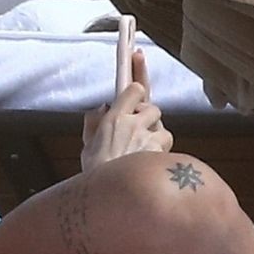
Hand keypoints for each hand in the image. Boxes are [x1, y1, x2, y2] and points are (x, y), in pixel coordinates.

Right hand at [81, 50, 171, 170]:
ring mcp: (149, 137)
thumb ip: (93, 123)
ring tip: (140, 153)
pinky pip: (166, 145)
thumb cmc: (97, 173)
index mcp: (114, 118)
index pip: (135, 87)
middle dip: (147, 116)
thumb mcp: (87, 145)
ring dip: (155, 136)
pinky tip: (147, 163)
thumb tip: (100, 109)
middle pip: (152, 107)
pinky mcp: (161, 151)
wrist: (111, 196)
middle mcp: (133, 123)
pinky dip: (160, 152)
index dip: (138, 74)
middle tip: (137, 129)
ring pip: (162, 128)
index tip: (137, 56)